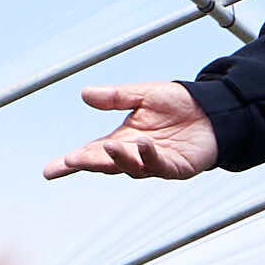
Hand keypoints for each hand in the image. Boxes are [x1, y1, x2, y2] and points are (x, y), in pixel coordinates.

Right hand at [41, 83, 218, 180]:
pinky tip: (144, 144)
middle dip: (90, 162)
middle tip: (73, 160)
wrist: (214, 110)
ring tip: (109, 146)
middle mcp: (135, 155)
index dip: (72, 162)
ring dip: (120, 159)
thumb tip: (84, 94)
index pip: (91, 152)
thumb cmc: (179, 105)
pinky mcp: (177, 167)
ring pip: (132, 168)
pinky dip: (150, 156)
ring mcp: (156, 164)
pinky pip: (161, 165)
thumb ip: (115, 98)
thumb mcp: (143, 95)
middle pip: (107, 163)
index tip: (50, 170)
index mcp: (123, 140)